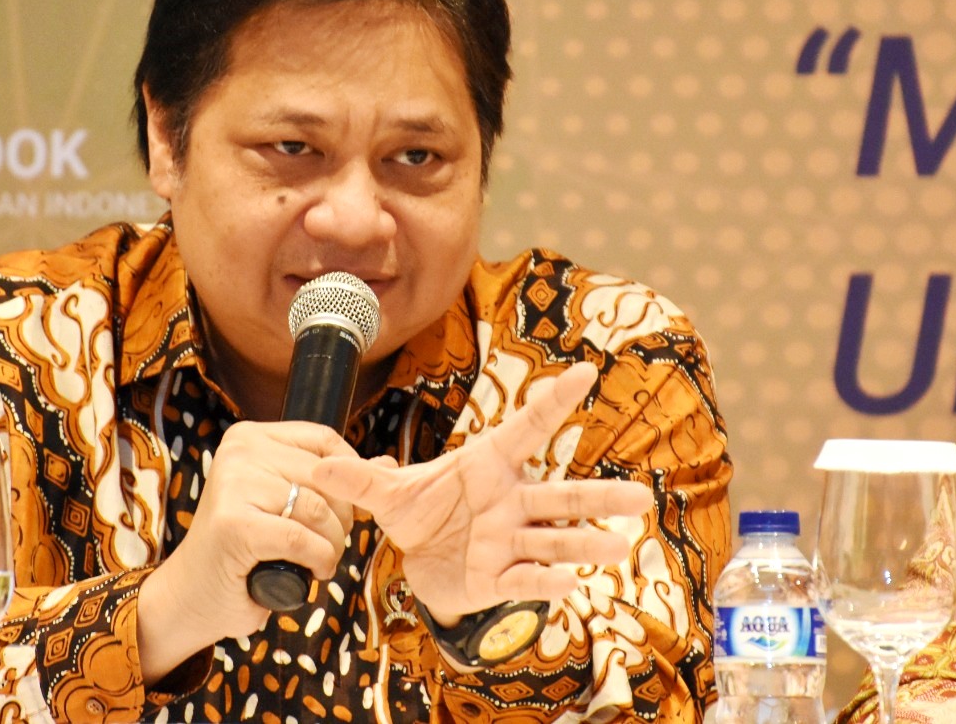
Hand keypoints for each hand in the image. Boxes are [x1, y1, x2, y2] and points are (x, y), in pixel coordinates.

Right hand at [136, 420, 356, 681]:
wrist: (192, 595)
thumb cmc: (244, 550)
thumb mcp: (288, 504)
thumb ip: (334, 482)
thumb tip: (387, 465)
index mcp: (249, 436)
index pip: (324, 440)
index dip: (350, 476)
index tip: (348, 508)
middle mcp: (239, 451)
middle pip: (327, 475)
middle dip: (341, 517)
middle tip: (327, 543)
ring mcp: (233, 485)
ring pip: (319, 509)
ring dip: (331, 544)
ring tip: (318, 559)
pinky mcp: (233, 524)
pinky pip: (303, 539)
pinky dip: (317, 560)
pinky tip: (311, 571)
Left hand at [310, 362, 651, 619]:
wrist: (422, 562)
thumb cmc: (421, 514)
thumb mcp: (388, 495)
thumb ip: (359, 481)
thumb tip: (318, 467)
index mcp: (487, 465)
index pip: (525, 428)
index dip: (552, 402)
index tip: (584, 371)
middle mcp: (510, 501)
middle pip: (558, 496)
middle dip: (596, 497)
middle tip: (637, 498)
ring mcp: (512, 541)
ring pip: (555, 540)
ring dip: (584, 543)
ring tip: (617, 545)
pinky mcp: (503, 578)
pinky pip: (527, 579)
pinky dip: (545, 582)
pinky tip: (568, 584)